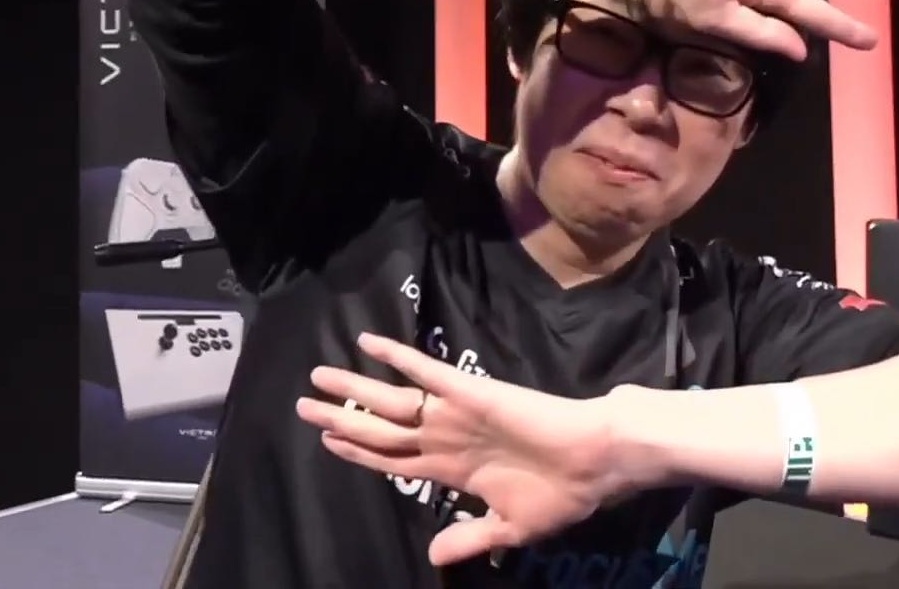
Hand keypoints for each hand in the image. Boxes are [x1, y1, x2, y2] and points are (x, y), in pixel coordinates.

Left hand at [297, 332, 630, 566]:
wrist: (596, 462)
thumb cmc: (561, 494)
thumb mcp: (509, 527)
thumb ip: (469, 538)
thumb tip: (433, 556)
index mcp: (454, 469)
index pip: (393, 458)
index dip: (359, 452)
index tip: (327, 440)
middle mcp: (446, 437)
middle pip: (380, 429)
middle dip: (341, 418)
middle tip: (301, 406)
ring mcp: (455, 413)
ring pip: (391, 402)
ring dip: (353, 390)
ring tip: (317, 378)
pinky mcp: (471, 393)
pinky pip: (426, 372)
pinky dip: (397, 357)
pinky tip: (368, 343)